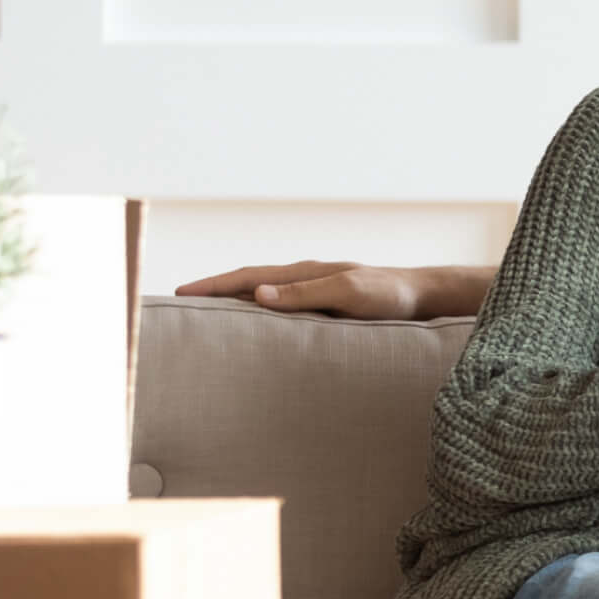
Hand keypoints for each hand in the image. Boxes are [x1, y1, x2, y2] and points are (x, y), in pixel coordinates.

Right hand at [175, 261, 426, 320]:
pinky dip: (257, 312)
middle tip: (177, 305)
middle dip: (212, 292)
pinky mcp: (324, 305)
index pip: (246, 277)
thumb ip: (306, 294)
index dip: (211, 286)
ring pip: (261, 294)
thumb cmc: (390, 297)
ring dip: (232, 302)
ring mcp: (313, 290)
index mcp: (304, 273)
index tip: (179, 293)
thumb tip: (257, 295)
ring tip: (204, 317)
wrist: (422, 297)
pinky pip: (280, 307)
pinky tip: (253, 326)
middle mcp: (304, 278)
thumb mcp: (349, 294)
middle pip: (247, 283)